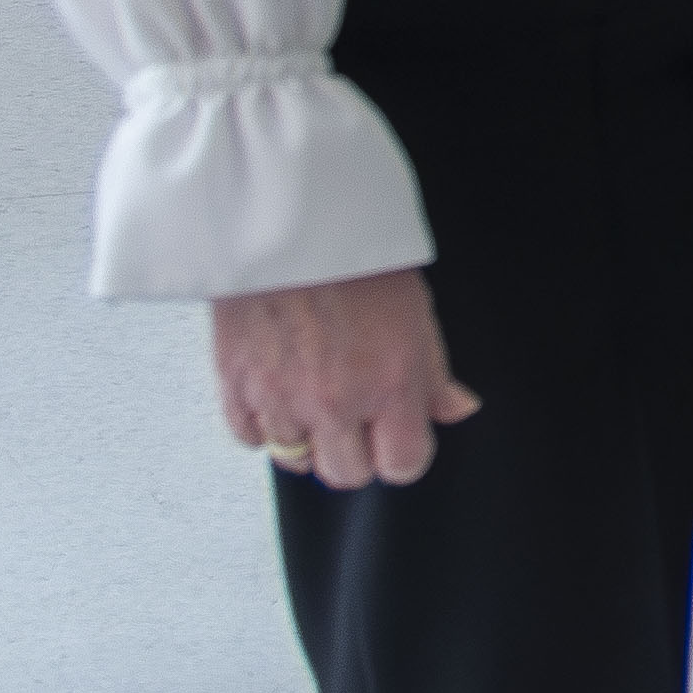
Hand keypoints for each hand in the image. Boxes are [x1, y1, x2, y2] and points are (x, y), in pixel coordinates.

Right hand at [211, 267, 479, 491]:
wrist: (285, 218)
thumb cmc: (351, 253)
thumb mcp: (416, 308)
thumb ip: (434, 372)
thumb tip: (457, 408)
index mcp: (389, 383)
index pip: (403, 465)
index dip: (404, 453)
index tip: (399, 436)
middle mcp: (336, 401)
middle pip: (347, 474)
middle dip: (357, 452)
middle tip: (356, 418)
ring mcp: (281, 399)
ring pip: (296, 461)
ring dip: (308, 436)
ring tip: (314, 395)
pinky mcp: (235, 386)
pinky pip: (249, 438)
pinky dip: (263, 424)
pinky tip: (278, 394)